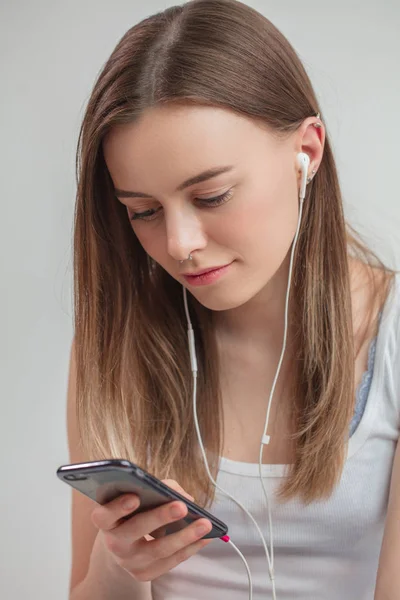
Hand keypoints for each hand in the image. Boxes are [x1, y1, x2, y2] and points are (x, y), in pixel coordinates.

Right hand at [90, 479, 212, 581]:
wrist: (124, 544)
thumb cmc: (134, 511)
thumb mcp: (138, 495)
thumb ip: (158, 488)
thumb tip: (185, 497)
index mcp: (106, 520)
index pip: (104, 515)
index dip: (118, 507)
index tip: (135, 497)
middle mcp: (114, 543)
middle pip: (135, 531)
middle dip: (160, 517)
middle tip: (182, 506)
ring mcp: (129, 562)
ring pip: (158, 549)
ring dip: (185, 536)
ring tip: (205, 524)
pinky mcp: (144, 574)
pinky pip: (170, 561)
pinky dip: (190, 548)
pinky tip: (205, 537)